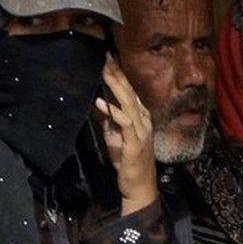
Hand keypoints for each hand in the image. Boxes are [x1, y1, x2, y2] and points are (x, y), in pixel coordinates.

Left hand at [93, 54, 157, 215]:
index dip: (119, 76)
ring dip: (116, 87)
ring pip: (129, 103)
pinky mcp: (135, 143)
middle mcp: (144, 121)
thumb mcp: (115, 138)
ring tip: (105, 71)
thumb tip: (98, 105)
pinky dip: (113, 112)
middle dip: (117, 74)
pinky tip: (101, 102)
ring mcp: (141, 131)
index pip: (129, 92)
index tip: (108, 60)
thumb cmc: (128, 163)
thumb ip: (109, 122)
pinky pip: (124, 124)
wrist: (139, 186)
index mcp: (140, 118)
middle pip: (129, 93)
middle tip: (106, 57)